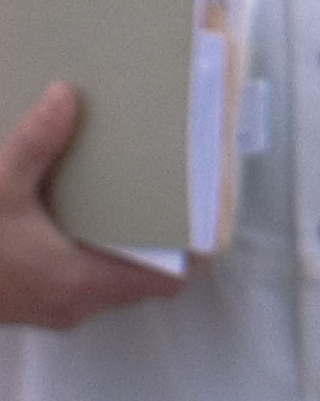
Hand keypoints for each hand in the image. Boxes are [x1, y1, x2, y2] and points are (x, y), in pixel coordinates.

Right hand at [0, 83, 186, 329]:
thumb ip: (35, 144)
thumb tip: (66, 94)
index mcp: (83, 282)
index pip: (166, 281)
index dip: (194, 251)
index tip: (208, 210)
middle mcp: (76, 303)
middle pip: (142, 275)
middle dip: (158, 233)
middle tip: (173, 181)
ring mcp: (52, 306)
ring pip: (110, 275)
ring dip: (120, 238)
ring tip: (132, 184)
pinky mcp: (29, 300)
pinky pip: (78, 274)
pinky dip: (87, 244)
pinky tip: (76, 204)